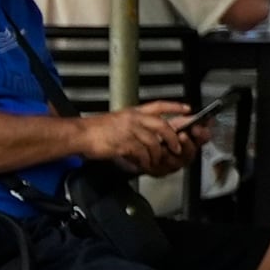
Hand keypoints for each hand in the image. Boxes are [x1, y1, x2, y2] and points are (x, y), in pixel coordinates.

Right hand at [76, 103, 202, 172]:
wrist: (81, 134)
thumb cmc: (97, 130)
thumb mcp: (120, 121)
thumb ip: (136, 124)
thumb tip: (153, 133)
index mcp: (134, 112)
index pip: (159, 105)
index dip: (175, 107)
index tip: (188, 109)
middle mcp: (133, 118)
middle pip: (162, 125)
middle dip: (172, 138)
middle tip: (176, 147)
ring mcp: (129, 130)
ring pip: (154, 142)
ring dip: (158, 154)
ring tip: (156, 160)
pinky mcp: (124, 143)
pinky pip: (142, 153)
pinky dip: (145, 161)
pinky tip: (143, 164)